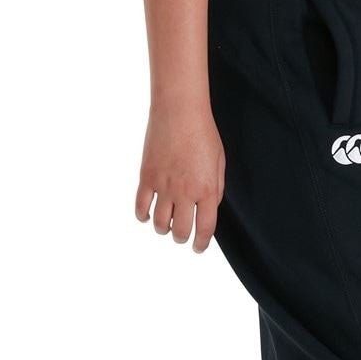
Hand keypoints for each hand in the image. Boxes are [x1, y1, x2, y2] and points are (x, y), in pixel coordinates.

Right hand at [135, 102, 225, 252]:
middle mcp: (185, 192)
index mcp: (207, 190)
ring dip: (163, 229)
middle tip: (182, 235)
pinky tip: (147, 215)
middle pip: (180, 230)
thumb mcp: (219, 163)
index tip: (198, 247)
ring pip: (159, 223)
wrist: (179, 112)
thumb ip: (215, 189)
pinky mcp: (146, 177)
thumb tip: (208, 208)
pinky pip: (141, 206)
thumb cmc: (204, 133)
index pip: (204, 228)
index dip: (201, 243)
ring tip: (166, 225)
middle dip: (182, 238)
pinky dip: (143, 216)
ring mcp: (163, 186)